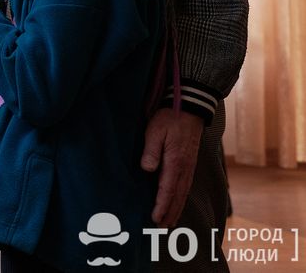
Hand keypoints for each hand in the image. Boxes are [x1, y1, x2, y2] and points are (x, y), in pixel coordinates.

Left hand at [141, 108, 203, 226]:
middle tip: (162, 227)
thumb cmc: (169, 119)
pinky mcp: (189, 163)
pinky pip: (186, 186)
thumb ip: (150, 150)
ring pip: (183, 192)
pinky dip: (181, 198)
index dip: (161, 205)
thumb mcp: (155, 131)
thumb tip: (147, 169)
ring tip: (170, 222)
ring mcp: (189, 166)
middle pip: (177, 196)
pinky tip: (178, 203)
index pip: (167, 189)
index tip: (155, 218)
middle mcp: (185, 168)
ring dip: (176, 208)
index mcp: (175, 161)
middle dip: (169, 212)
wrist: (190, 108)